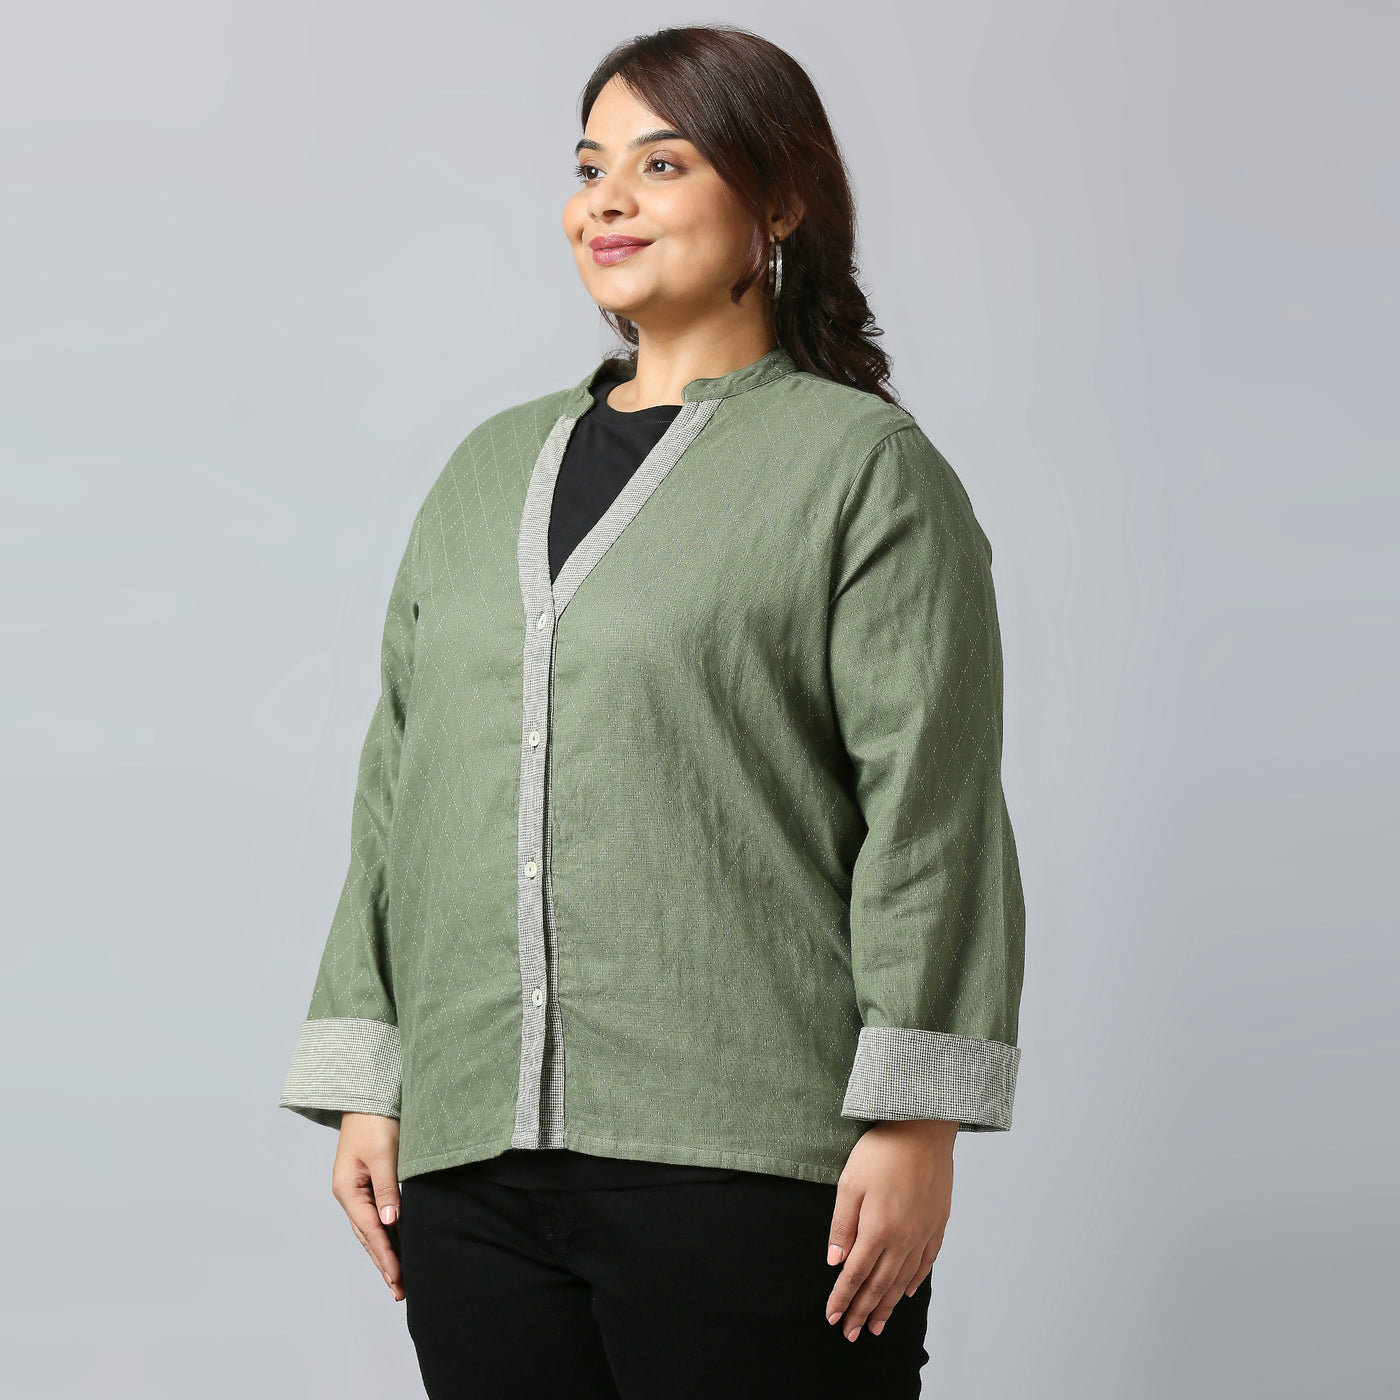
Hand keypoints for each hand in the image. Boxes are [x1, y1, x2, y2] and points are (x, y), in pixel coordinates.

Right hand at [333, 1111, 404, 1301]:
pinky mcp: (369, 1182)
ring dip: (386, 1251)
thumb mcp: (385, 1155)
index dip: (385, 1257)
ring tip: (400, 1277)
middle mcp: (349, 1194)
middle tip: (401, 1290)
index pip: (369, 1231)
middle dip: (384, 1263)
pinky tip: (399, 1244)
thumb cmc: (377, 1121)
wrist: (370, 1094)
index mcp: (348, 1190)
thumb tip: (390, 1224)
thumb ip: (387, 1190)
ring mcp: (357, 1189)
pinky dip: (388, 1232)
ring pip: (372, 1228)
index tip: (398, 1279)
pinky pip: (377, 1214)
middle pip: (367, 1236)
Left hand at [824, 1118, 955, 1340]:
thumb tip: (835, 1262)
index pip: (856, 1275)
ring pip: (903, 1280)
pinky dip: (915, 1281)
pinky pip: (926, 1262)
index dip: (843, 1299)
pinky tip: (907, 1292)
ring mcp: (923, 1233)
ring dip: (888, 1305)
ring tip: (877, 1325)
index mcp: (878, 1230)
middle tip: (851, 1334)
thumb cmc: (882, 1150)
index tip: (832, 1318)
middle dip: (863, 1311)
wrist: (923, 1128)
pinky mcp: (937, 1223)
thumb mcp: (850, 1183)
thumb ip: (842, 1225)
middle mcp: (903, 1239)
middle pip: (880, 1285)